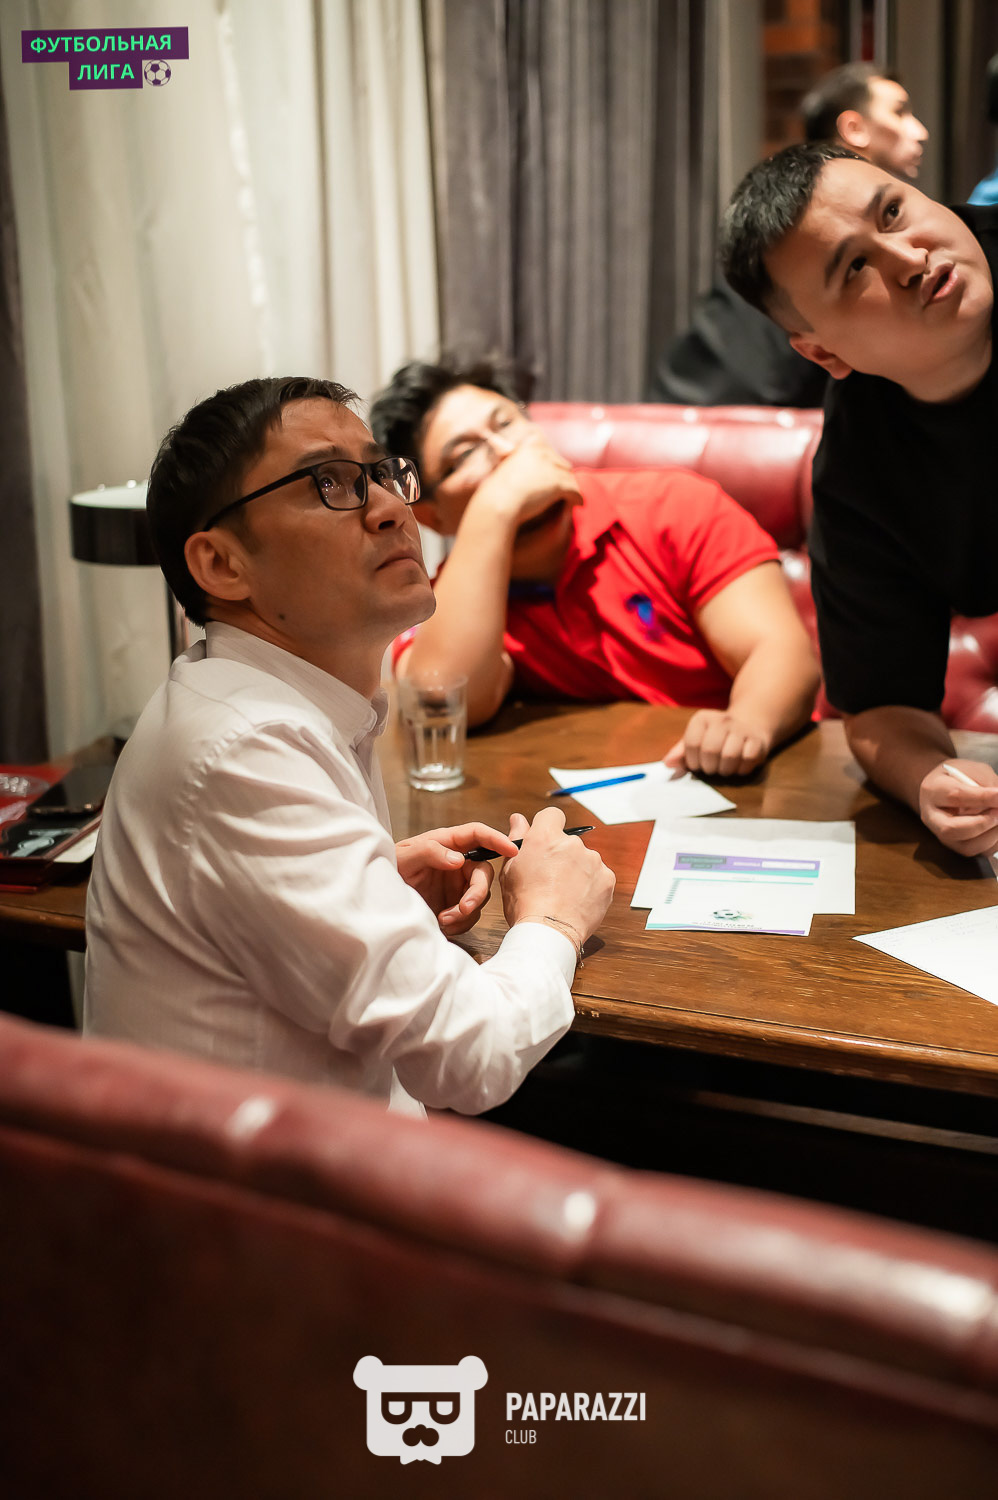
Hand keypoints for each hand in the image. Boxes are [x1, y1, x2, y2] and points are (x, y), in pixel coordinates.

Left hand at [395, 822, 518, 934]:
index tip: (512, 849)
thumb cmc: (387, 870)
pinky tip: (441, 923)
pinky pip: (470, 915)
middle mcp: (455, 863)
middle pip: (483, 872)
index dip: (496, 839)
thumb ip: (429, 851)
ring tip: (442, 919)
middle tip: (464, 908)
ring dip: (465, 912)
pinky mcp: (454, 906)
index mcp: (445, 843)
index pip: (477, 834)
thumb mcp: (403, 857)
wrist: (376, 902)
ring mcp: (456, 885)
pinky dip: (460, 923)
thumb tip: (458, 859)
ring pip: (479, 897)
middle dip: (477, 892)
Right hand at [469, 430, 581, 530]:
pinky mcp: (558, 484)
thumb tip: (494, 440)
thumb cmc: (494, 490)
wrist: (498, 503)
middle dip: (564, 476)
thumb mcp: (501, 466)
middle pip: (562, 464)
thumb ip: (505, 454)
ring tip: (573, 497)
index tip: (555, 471)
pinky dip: (578, 498)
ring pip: (569, 478)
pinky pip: (574, 490)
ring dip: (571, 488)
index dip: (553, 462)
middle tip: (566, 487)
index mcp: (529, 447)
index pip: (549, 451)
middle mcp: (542, 453)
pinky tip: (578, 504)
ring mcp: (551, 468)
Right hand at [499, 807, 614, 946]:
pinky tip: (576, 901)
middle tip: (549, 880)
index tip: (545, 843)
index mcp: (546, 837)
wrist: (548, 932)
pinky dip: (590, 886)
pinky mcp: (607, 879)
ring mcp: (593, 861)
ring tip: (563, 895)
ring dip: (577, 871)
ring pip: (585, 860)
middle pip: (568, 842)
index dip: (548, 827)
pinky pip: (598, 877)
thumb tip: (518, 819)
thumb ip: (517, 840)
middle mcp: (573, 844)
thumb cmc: (524, 903)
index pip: (552, 815)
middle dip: (561, 856)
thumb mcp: (510, 870)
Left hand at [664, 709, 772, 776]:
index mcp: (702, 718)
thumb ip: (680, 752)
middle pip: (710, 751)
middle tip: (711, 768)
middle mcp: (722, 720)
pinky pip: (747, 760)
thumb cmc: (715, 738)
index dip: (693, 760)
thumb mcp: (696, 740)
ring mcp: (741, 729)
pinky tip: (739, 765)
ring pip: (729, 757)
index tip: (696, 764)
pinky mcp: (758, 740)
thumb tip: (668, 763)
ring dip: (725, 770)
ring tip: (724, 768)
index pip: (692, 743)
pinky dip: (741, 769)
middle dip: (708, 767)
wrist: (749, 727)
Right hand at [918, 760, 997, 856]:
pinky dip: (995, 841)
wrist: (947, 790)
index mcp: (933, 790)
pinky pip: (980, 852)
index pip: (955, 796)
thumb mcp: (972, 769)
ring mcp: (943, 836)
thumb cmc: (960, 777)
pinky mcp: (958, 847)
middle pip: (951, 829)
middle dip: (982, 822)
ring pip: (966, 847)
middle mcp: (932, 817)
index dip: (982, 797)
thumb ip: (986, 782)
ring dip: (992, 835)